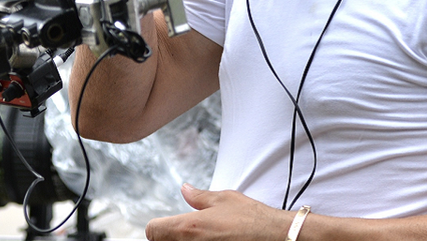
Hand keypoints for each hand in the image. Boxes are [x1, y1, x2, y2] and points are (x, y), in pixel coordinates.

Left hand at [144, 184, 292, 240]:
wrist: (274, 237)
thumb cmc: (251, 219)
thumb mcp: (224, 199)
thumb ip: (199, 197)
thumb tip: (184, 190)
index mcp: (188, 227)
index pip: (153, 230)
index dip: (158, 226)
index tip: (167, 225)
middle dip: (169, 236)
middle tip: (186, 231)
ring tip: (202, 236)